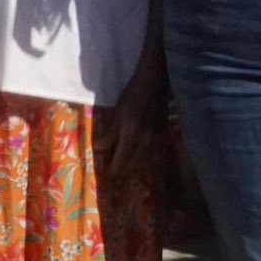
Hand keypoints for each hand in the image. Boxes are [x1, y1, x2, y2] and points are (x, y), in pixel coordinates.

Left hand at [96, 47, 167, 176]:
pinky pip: (153, 155)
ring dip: (134, 168)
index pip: (121, 162)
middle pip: (133, 166)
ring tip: (125, 168)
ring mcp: (156, 140)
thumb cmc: (133, 96)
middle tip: (114, 173)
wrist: (155, 84)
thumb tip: (98, 149)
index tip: (106, 176)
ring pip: (144, 163)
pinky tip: (140, 159)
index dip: (113, 171)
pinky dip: (145, 160)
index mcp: (131, 136)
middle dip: (123, 172)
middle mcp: (145, 142)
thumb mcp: (117, 113)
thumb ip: (109, 134)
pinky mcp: (162, 136)